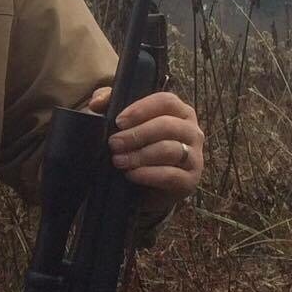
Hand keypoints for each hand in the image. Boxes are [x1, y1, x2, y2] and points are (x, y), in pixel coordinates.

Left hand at [87, 85, 204, 200]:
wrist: (144, 189)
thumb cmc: (136, 148)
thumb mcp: (123, 124)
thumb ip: (110, 104)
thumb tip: (96, 103)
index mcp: (179, 112)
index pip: (166, 101)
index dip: (141, 109)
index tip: (119, 121)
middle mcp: (191, 131)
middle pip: (167, 125)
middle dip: (136, 134)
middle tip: (113, 144)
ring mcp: (194, 156)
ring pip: (169, 150)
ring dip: (140, 155)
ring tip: (118, 161)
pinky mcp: (190, 180)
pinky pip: (171, 175)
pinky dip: (148, 174)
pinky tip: (131, 174)